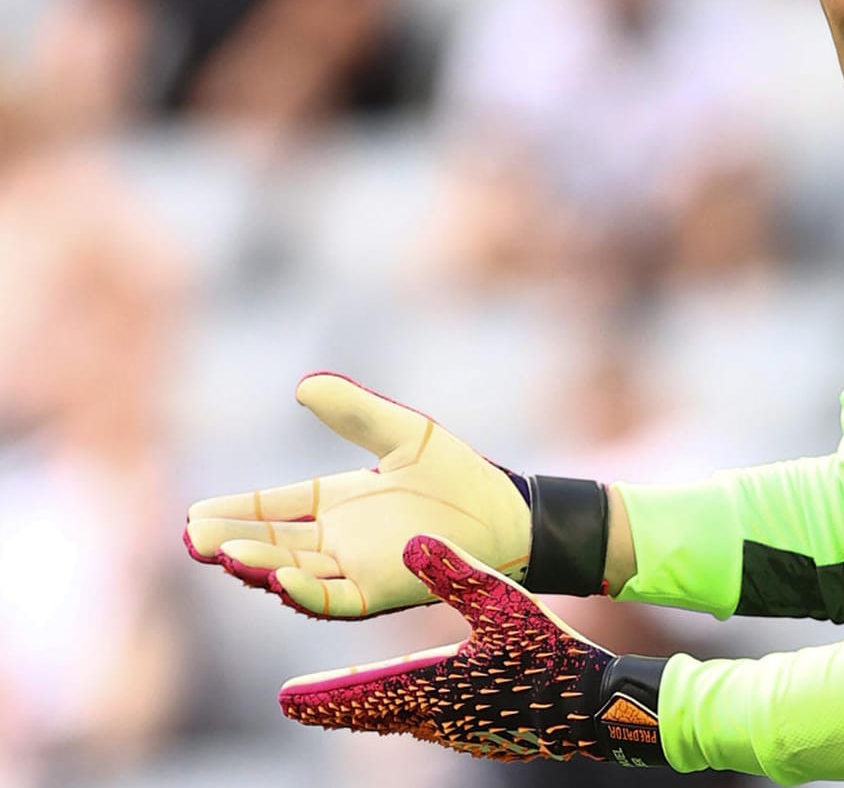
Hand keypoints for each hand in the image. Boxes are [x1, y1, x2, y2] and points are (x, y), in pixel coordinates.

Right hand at [184, 372, 531, 618]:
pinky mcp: (381, 591)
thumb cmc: (460, 476)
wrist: (508, 513)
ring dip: (259, 565)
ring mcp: (358, 568)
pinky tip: (277, 578)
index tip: (195, 514)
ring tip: (223, 554)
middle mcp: (340, 539)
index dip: (237, 511)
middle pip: (273, 544)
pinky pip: (334, 599)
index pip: (275, 508)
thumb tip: (304, 385)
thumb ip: (356, 413)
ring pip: (294, 573)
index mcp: (340, 502)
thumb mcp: (404, 434)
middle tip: (192, 539)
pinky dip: (304, 592)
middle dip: (232, 543)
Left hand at [279, 534, 666, 765]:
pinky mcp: (481, 731)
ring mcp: (461, 730)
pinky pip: (427, 722)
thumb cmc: (551, 654)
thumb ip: (456, 573)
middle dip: (334, 705)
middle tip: (297, 703)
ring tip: (343, 699)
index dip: (322, 696)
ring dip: (367, 707)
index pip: (363, 695)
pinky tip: (413, 702)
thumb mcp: (505, 603)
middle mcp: (438, 718)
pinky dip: (403, 711)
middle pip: (373, 714)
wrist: (595, 707)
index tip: (285, 699)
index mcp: (435, 687)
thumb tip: (410, 542)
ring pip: (399, 720)